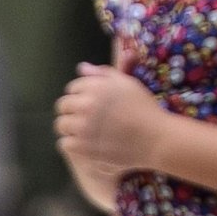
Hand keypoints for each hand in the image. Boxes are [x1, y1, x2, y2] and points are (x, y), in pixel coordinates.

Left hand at [55, 60, 162, 182]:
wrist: (155, 138)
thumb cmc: (144, 108)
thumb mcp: (128, 83)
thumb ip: (103, 73)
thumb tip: (81, 68)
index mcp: (97, 87)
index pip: (72, 87)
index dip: (81, 94)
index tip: (92, 102)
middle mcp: (87, 105)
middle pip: (62, 105)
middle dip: (72, 109)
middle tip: (87, 117)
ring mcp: (83, 127)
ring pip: (61, 125)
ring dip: (70, 126)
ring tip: (85, 130)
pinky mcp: (83, 147)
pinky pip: (65, 143)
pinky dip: (73, 143)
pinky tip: (86, 142)